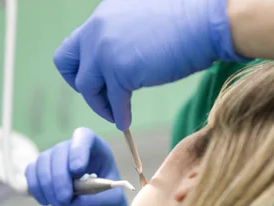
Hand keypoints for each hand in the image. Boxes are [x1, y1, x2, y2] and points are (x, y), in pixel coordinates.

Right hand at [25, 127, 126, 205]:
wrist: (93, 205)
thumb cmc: (106, 198)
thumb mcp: (111, 202)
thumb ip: (96, 202)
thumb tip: (74, 203)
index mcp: (95, 148)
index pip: (83, 136)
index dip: (78, 150)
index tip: (77, 171)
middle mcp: (72, 147)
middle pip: (59, 151)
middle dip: (59, 178)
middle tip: (64, 200)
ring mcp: (55, 156)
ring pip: (43, 162)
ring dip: (47, 185)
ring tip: (58, 204)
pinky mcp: (41, 167)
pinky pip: (31, 172)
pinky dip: (36, 188)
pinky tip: (46, 201)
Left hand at [54, 0, 248, 130]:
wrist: (207, 21)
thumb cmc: (188, 19)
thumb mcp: (142, 19)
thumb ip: (123, 35)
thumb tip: (122, 59)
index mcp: (103, 16)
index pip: (75, 43)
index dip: (81, 64)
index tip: (97, 78)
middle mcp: (97, 30)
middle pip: (66, 63)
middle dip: (80, 84)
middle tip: (99, 97)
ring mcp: (105, 50)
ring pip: (87, 87)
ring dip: (101, 105)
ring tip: (117, 114)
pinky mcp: (120, 72)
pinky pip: (113, 102)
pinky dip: (119, 116)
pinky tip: (126, 122)